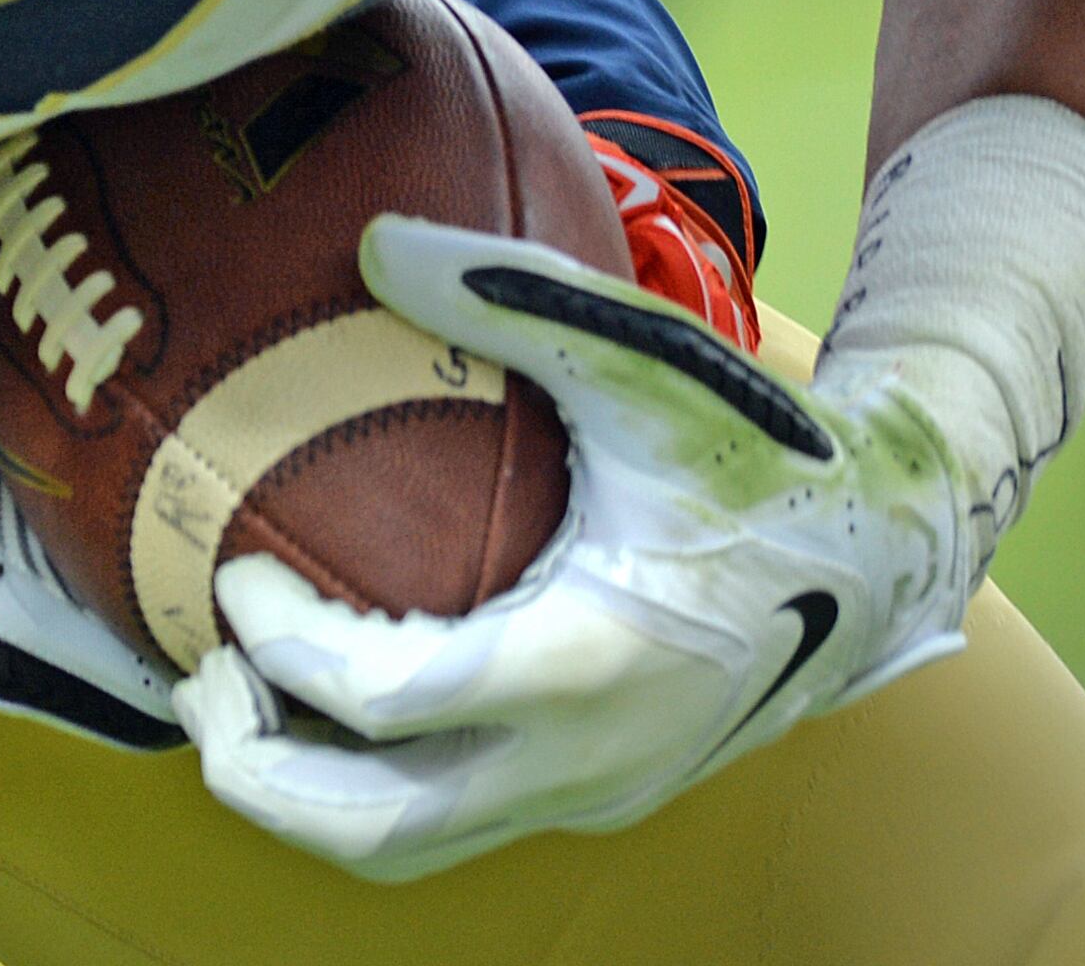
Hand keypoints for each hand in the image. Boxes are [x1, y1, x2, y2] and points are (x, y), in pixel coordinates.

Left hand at [174, 216, 974, 881]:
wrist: (888, 544)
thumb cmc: (765, 444)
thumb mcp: (653, 359)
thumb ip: (516, 299)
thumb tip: (372, 241)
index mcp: (589, 663)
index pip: (388, 698)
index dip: (284, 647)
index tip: (233, 570)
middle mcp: (588, 758)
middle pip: (377, 827)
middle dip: (259, 769)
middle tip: (196, 675)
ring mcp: (593, 790)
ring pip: (409, 842)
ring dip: (303, 789)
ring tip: (233, 687)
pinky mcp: (596, 790)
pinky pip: (452, 812)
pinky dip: (365, 775)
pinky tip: (316, 684)